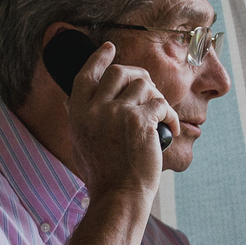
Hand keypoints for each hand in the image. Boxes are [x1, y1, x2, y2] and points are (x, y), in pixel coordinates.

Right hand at [69, 42, 178, 201]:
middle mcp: (94, 109)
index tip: (109, 48)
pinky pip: (161, 105)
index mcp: (77, 114)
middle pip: (119, 72)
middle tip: (148, 86)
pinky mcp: (140, 121)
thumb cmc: (104, 176)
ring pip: (144, 86)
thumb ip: (81, 118)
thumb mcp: (81, 143)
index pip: (86, 75)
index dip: (98, 59)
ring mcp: (116, 113)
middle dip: (138, 75)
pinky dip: (169, 116)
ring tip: (160, 117)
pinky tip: (170, 129)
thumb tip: (75, 98)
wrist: (118, 196)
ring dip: (157, 99)